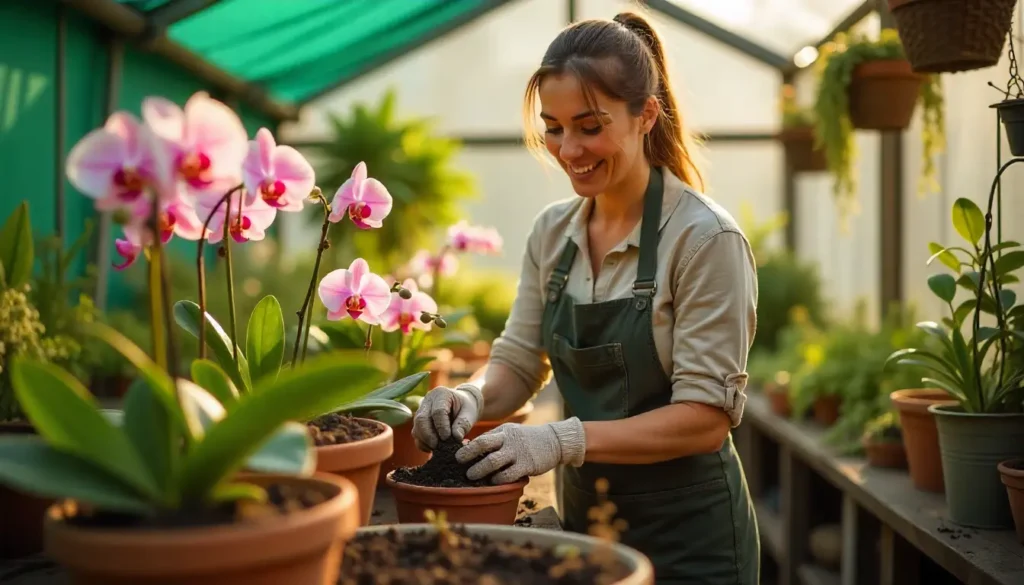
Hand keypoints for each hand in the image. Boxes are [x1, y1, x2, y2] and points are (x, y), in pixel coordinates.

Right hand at [411, 384, 482, 450]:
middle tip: (438, 446)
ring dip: (425, 441)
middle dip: (429, 435)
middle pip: (421, 419)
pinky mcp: (418, 423)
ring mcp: (420, 412)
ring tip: (438, 449)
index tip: (447, 438)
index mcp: (441, 394)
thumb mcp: (469, 412)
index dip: (442, 426)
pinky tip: (433, 449)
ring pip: (416, 428)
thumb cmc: (465, 407)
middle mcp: (427, 401)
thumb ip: (463, 424)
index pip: (438, 411)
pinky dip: (423, 444)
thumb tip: (456, 437)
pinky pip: (416, 435)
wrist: (460, 405)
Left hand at [455, 417, 586, 484]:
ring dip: (479, 469)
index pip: (481, 438)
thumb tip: (467, 445)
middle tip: (458, 461)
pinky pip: (508, 474)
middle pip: (483, 444)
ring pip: (493, 461)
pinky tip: (493, 481)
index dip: (467, 446)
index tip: (456, 455)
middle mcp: (508, 440)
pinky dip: (498, 479)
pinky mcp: (526, 465)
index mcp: (502, 432)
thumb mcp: (510, 433)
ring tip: (470, 475)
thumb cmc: (526, 439)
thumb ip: (492, 439)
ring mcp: (517, 452)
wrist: (553, 441)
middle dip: (468, 453)